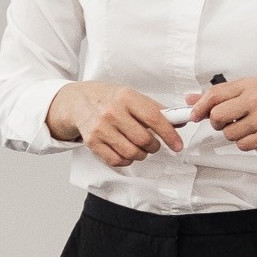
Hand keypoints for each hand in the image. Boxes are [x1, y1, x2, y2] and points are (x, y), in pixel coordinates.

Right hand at [47, 83, 185, 169]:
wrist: (77, 102)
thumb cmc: (109, 99)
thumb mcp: (132, 96)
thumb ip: (156, 109)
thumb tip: (179, 122)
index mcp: (126, 97)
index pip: (154, 118)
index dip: (169, 134)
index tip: (178, 145)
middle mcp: (112, 112)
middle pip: (144, 140)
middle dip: (154, 146)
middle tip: (153, 144)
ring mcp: (101, 128)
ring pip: (132, 153)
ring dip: (142, 154)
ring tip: (140, 148)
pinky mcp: (92, 142)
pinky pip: (117, 160)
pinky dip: (127, 160)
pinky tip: (126, 152)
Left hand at [185, 81, 256, 159]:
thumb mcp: (248, 92)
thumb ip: (220, 95)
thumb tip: (191, 100)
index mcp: (248, 85)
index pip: (215, 94)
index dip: (200, 106)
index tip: (194, 114)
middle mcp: (256, 99)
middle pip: (217, 116)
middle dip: (217, 123)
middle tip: (226, 123)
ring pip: (229, 134)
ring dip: (234, 135)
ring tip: (247, 128)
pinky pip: (242, 145)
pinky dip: (246, 144)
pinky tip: (256, 136)